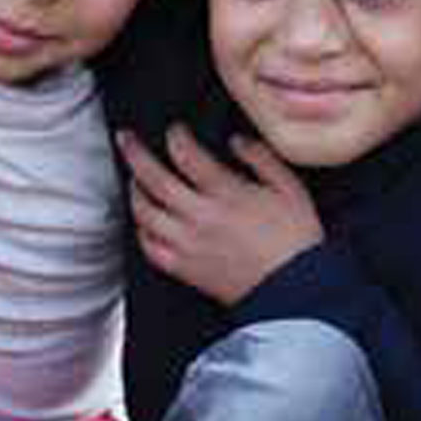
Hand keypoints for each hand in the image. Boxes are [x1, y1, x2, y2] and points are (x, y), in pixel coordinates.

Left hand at [119, 125, 322, 306]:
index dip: (176, 137)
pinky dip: (141, 231)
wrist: (295, 290)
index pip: (187, 156)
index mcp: (226, 194)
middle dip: (135, 153)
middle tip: (125, 138)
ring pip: (145, 214)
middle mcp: (200, 217)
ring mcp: (188, 244)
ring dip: (134, 192)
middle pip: (154, 180)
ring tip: (134, 179)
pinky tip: (144, 222)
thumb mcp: (290, 188)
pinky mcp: (184, 269)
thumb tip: (236, 141)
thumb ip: (261, 158)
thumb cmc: (296, 240)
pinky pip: (149, 248)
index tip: (176, 130)